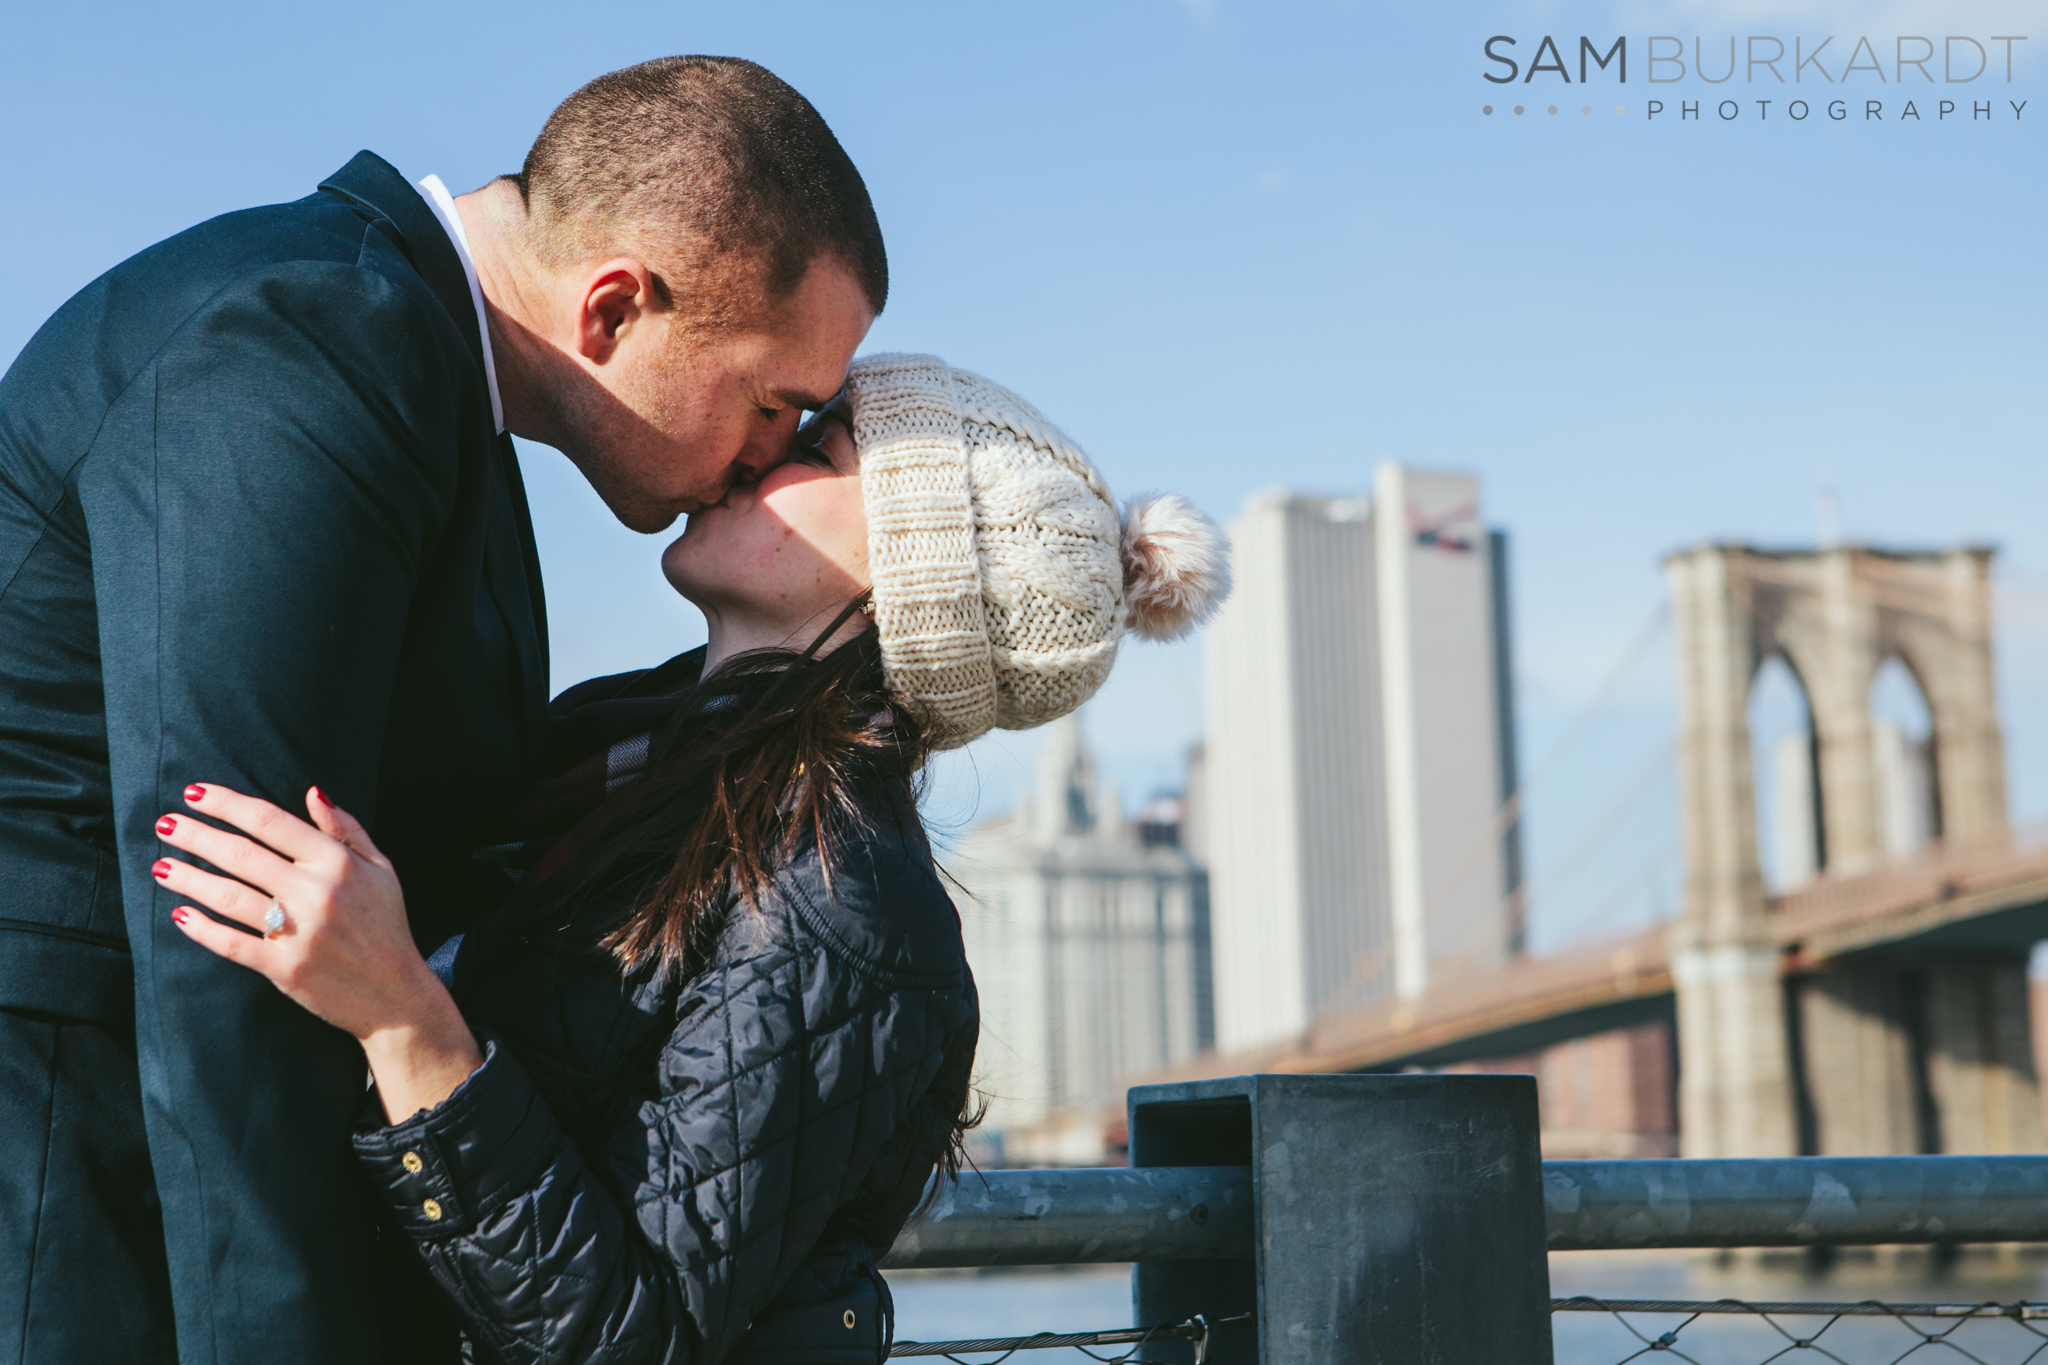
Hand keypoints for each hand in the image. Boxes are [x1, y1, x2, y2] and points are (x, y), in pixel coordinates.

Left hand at [156, 784, 481, 1120]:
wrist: (397, 994)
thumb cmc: (386, 926)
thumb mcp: (381, 869)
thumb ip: (346, 829)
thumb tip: (313, 791)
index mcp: (338, 862)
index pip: (271, 822)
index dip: (228, 804)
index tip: (194, 793)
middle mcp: (317, 893)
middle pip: (241, 855)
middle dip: (197, 836)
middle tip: (164, 824)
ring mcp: (299, 932)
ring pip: (229, 897)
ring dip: (189, 879)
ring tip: (161, 866)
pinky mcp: (284, 968)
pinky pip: (232, 943)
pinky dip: (202, 928)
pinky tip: (180, 914)